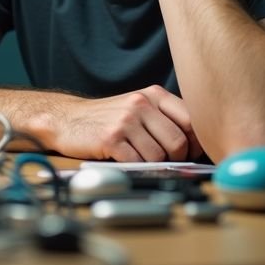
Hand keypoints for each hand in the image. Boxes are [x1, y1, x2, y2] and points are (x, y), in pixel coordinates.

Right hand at [50, 85, 201, 161]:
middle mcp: (141, 104)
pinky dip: (138, 169)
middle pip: (177, 141)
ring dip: (155, 166)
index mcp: (154, 94)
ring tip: (144, 161)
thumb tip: (196, 144)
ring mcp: (125, 121)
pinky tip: (130, 163)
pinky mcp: (111, 139)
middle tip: (169, 164)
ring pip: (159, 156)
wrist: (68, 119)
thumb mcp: (139, 106)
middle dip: (177, 159)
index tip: (191, 153)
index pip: (191, 119)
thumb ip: (165, 118)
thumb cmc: (109, 118)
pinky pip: (138, 162)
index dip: (195, 142)